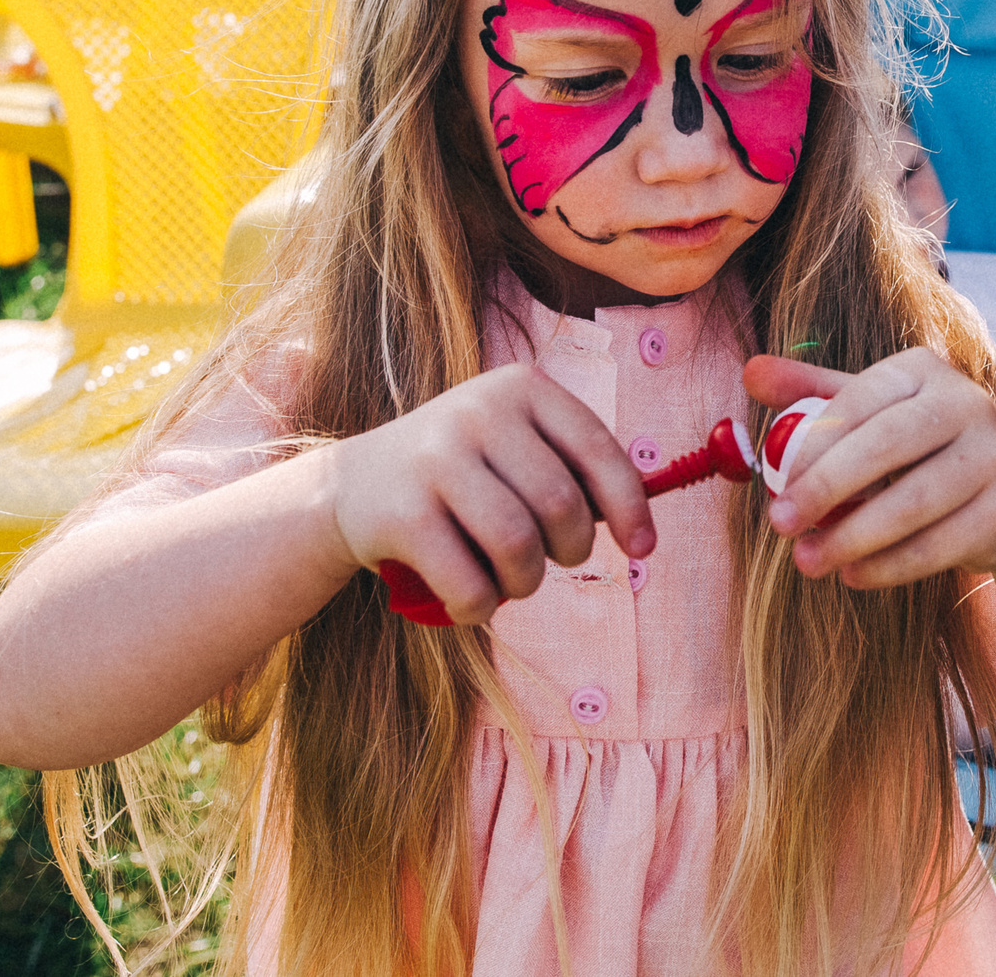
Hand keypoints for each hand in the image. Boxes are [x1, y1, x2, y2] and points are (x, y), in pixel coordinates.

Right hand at [323, 363, 656, 625]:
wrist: (351, 486)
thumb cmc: (460, 476)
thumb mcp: (514, 448)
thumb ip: (571, 472)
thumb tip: (640, 525)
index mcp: (520, 388)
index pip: (597, 449)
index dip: (631, 506)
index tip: (644, 549)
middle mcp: (478, 411)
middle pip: (562, 506)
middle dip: (569, 552)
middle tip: (546, 562)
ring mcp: (436, 458)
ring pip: (519, 546)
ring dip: (525, 584)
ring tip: (509, 582)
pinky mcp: (402, 513)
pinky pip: (471, 583)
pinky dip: (480, 607)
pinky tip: (469, 602)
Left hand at [743, 349, 995, 587]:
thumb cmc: (923, 448)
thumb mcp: (873, 413)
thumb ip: (813, 394)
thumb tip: (751, 371)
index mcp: (924, 370)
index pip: (861, 398)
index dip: (813, 441)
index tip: (774, 481)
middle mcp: (967, 403)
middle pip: (887, 445)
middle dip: (826, 487)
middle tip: (780, 524)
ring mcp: (994, 457)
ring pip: (912, 502)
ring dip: (851, 538)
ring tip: (807, 561)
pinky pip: (937, 545)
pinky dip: (888, 566)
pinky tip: (853, 575)